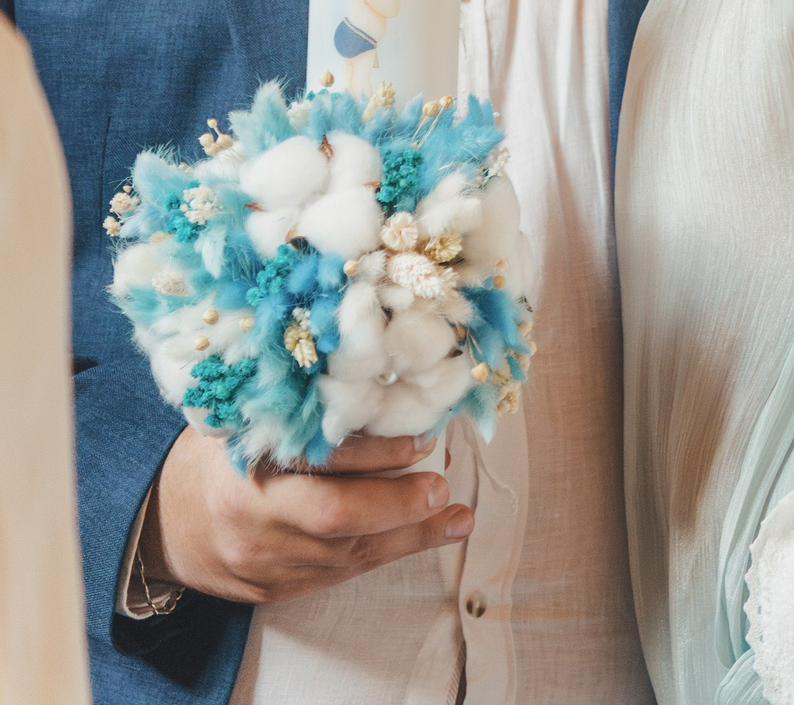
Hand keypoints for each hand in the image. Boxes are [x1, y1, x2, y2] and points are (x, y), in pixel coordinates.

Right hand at [143, 428, 471, 604]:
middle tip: (441, 489)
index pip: (319, 458)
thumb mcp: (244, 421)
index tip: (424, 438)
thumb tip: (383, 376)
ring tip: (458, 517)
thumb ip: (298, 408)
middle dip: (397, 504)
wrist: (162, 525)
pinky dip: (385, 554)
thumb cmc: (216, 459)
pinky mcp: (273, 590)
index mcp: (242, 463)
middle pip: (334, 516)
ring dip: (410, 536)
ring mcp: (261, 560)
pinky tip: (426, 536)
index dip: (376, 450)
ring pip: (346, 553)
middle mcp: (251, 516)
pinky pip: (338, 575)